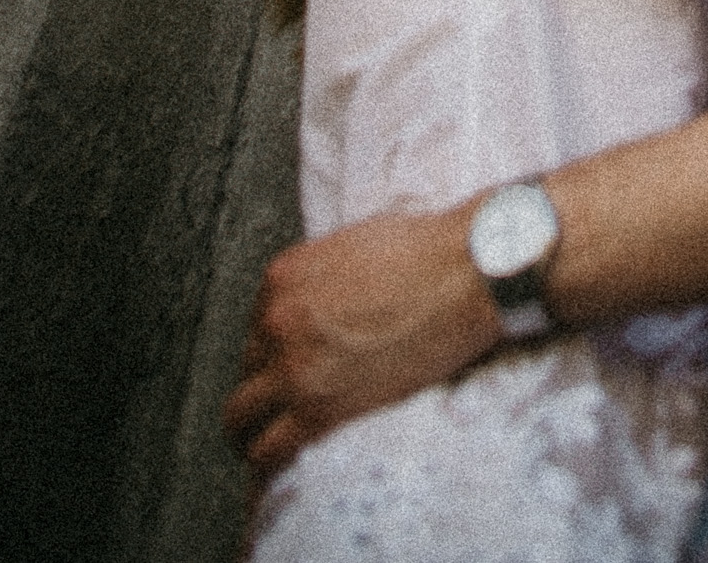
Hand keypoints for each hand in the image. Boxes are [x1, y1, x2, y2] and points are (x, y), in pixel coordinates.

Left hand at [222, 206, 499, 484]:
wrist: (466, 275)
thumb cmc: (426, 252)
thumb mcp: (354, 244)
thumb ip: (322, 278)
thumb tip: (326, 303)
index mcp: (283, 277)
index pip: (258, 325)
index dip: (277, 348)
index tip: (295, 363)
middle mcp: (276, 320)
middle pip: (248, 368)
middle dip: (265, 384)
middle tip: (284, 402)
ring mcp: (293, 367)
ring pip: (241, 414)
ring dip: (252, 427)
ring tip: (265, 442)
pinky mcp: (317, 408)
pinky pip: (269, 448)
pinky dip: (269, 459)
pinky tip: (281, 463)